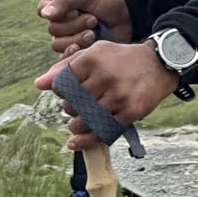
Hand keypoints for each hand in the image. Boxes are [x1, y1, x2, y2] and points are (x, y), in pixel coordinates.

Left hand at [35, 39, 174, 150]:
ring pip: (86, 120)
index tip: (66, 94)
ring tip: (75, 124)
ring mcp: (119, 96)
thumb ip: (65, 67)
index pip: (63, 84)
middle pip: (73, 103)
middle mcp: (106, 76)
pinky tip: (75, 142)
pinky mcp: (130, 112)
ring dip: (75, 126)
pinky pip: (103, 131)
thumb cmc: (120, 59)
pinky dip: (86, 141)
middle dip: (69, 110)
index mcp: (93, 59)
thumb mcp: (94, 53)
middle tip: (74, 108)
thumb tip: (39, 84)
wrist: (158, 65)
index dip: (61, 92)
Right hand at [38, 0, 131, 57]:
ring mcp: (67, 36)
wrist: (128, 17)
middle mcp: (60, 19)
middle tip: (93, 20)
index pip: (43, 10)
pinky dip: (74, 54)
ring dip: (77, 39)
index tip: (75, 9)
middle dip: (74, 26)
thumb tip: (43, 14)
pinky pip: (64, 58)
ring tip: (93, 33)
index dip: (57, 13)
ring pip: (57, 44)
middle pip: (52, 30)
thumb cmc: (107, 0)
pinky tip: (84, 48)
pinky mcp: (76, 51)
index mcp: (58, 1)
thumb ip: (64, 1)